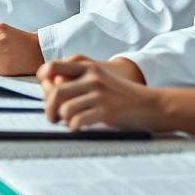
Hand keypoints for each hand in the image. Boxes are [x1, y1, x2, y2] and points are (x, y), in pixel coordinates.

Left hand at [37, 56, 159, 131]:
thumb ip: (77, 81)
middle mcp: (93, 77)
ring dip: (62, 120)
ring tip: (68, 123)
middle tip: (51, 118)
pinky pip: (77, 121)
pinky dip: (74, 127)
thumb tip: (47, 91)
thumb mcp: (100, 79)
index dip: (43, 80)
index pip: (53, 66)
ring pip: (65, 109)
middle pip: (55, 92)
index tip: (45, 93)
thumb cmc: (121, 95)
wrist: (152, 105)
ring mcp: (100, 94)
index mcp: (88, 67)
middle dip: (48, 108)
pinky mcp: (106, 111)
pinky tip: (79, 128)